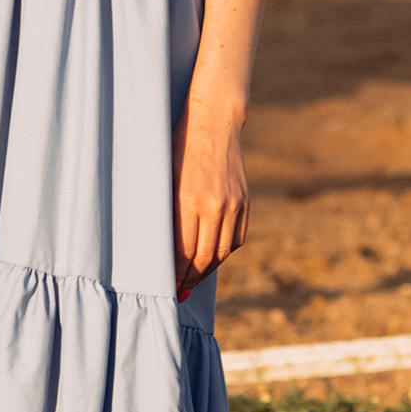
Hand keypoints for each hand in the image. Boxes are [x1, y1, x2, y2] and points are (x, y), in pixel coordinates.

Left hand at [174, 103, 249, 298]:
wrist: (214, 120)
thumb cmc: (179, 145)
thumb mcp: (165, 177)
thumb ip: (168, 213)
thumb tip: (166, 248)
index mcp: (188, 201)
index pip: (182, 251)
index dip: (173, 272)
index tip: (165, 284)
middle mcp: (214, 207)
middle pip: (203, 258)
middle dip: (189, 278)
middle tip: (178, 290)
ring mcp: (233, 205)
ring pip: (222, 252)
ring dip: (206, 270)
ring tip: (192, 279)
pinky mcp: (244, 202)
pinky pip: (236, 238)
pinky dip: (224, 252)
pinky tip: (212, 258)